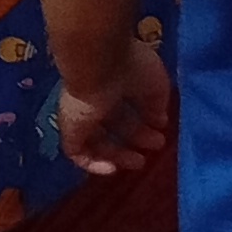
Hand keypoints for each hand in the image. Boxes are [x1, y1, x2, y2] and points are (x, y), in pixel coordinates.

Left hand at [55, 40, 172, 178]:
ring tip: (139, 163)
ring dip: (118, 153)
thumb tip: (160, 122)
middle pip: (115, 122)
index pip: (129, 104)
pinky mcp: (69, 127)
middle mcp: (97, 97)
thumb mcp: (156, 84)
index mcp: (116, 81)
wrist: (98, 61)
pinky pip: (77, 151)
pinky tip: (113, 169)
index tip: (162, 131)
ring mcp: (80, 113)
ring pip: (96, 139)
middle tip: (155, 148)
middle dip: (136, 137)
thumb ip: (158, 105)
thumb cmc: (131, 66)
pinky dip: (93, 163)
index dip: (147, 120)